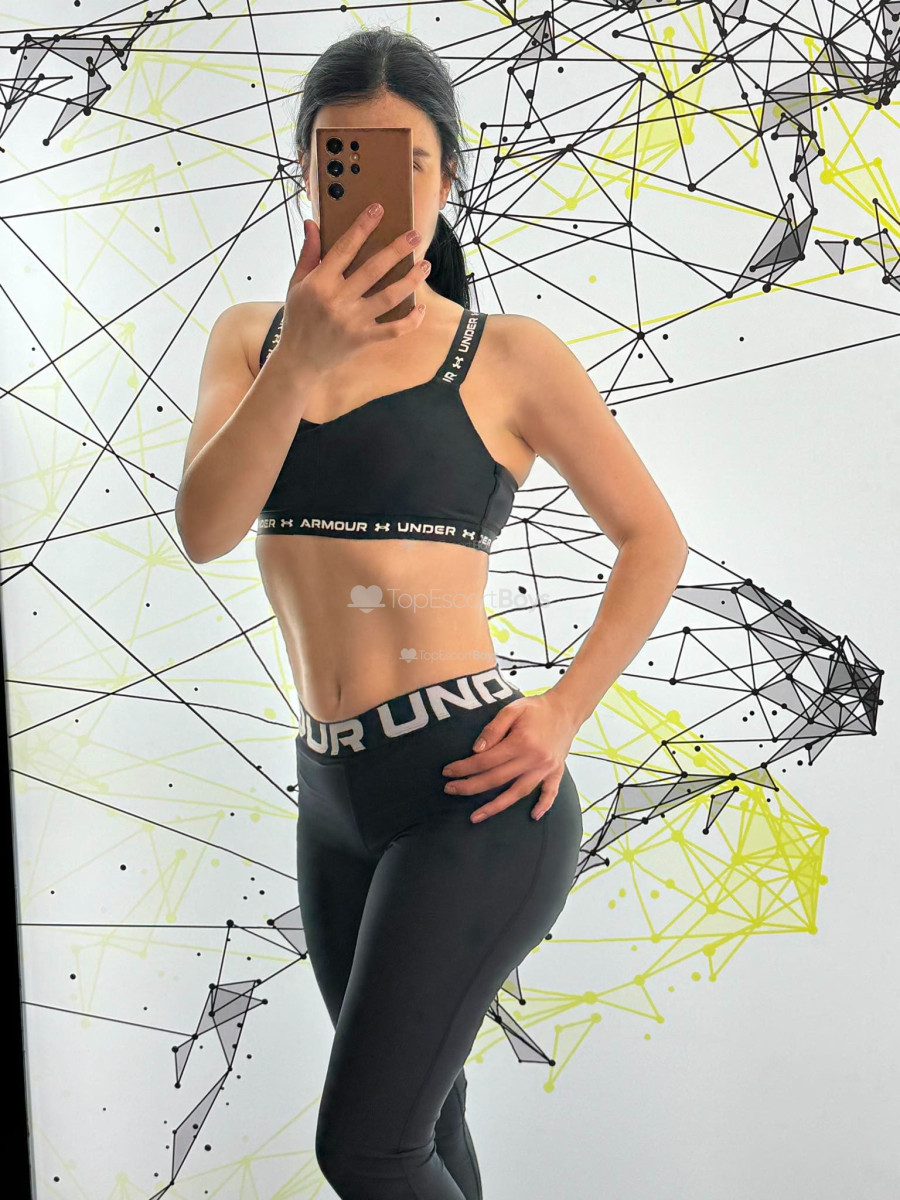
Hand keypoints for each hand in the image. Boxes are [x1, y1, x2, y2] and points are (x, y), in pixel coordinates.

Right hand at [276, 206, 428, 374]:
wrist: (299, 361)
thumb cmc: (298, 318)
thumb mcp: (296, 284)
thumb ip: (308, 253)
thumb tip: (312, 222)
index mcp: (319, 283)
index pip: (344, 248)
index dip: (362, 227)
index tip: (378, 209)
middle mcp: (337, 300)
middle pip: (373, 269)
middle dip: (397, 249)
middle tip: (414, 234)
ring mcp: (353, 321)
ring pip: (389, 297)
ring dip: (410, 280)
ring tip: (424, 265)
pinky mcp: (364, 339)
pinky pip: (393, 329)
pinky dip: (410, 320)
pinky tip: (421, 307)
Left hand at [442, 691, 580, 822]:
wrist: (567, 708)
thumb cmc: (536, 708)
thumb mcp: (512, 709)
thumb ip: (493, 729)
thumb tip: (476, 750)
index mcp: (521, 743)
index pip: (486, 760)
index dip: (464, 768)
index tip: (448, 772)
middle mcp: (534, 759)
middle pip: (497, 780)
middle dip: (470, 787)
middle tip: (450, 790)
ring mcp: (546, 768)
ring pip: (518, 793)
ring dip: (496, 807)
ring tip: (475, 816)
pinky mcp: (556, 771)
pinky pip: (550, 792)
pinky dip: (543, 805)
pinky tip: (533, 816)